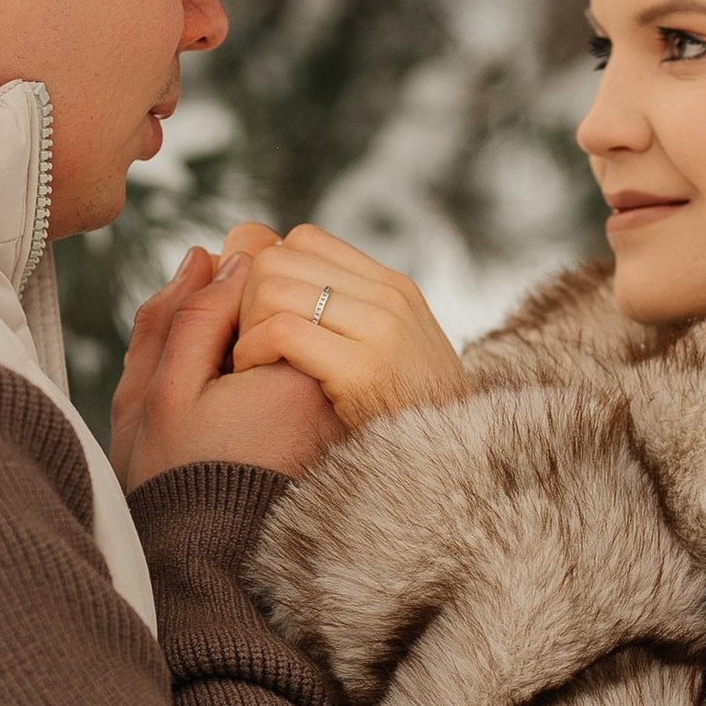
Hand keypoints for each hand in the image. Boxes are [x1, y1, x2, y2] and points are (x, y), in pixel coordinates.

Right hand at [112, 244, 348, 489]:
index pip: (269, 285)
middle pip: (290, 307)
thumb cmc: (175, 476)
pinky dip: (276, 377)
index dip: (220, 307)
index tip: (205, 364)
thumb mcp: (165, 389)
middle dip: (244, 323)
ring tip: (231, 408)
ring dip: (260, 347)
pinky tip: (248, 418)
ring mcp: (339, 411)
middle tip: (214, 390)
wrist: (205, 556)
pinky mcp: (335, 429)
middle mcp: (333, 389)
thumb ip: (192, 313)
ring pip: (298, 336)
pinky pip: (307, 371)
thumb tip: (220, 254)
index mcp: (295, 375)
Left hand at [231, 225, 470, 431]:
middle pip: (279, 259)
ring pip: (273, 289)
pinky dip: (253, 352)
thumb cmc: (411, 420)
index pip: (305, 239)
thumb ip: (354, 316)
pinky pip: (281, 331)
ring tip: (251, 363)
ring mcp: (381, 329)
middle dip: (246, 300)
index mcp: (393, 288)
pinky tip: (256, 378)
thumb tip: (287, 288)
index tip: (265, 318)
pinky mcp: (364, 368)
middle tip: (249, 343)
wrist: (459, 466)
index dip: (270, 273)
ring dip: (246, 328)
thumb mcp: (394, 351)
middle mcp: (389, 297)